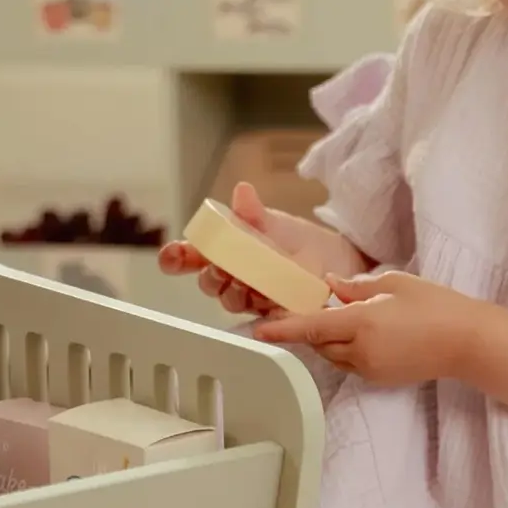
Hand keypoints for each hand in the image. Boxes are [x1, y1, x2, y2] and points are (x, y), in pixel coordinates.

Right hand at [158, 182, 363, 317]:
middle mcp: (231, 277)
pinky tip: (266, 298)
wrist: (334, 260)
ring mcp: (249, 297)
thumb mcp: (273, 222)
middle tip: (222, 267)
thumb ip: (253, 212)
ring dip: (233, 291)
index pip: (188, 258)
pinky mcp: (270, 313)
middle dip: (211, 276)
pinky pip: (258, 316)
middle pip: (207, 283)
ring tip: (248, 282)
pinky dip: (260, 306)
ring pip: (229, 300)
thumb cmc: (296, 241)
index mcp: (224, 251)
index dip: (176, 258)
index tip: (173, 256)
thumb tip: (242, 191)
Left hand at [253, 270, 483, 385]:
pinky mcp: (379, 379)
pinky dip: (347, 350)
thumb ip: (356, 287)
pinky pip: (350, 365)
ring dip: (330, 340)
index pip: (312, 327)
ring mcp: (370, 369)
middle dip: (312, 328)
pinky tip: (364, 335)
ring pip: (333, 356)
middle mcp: (361, 351)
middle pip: (319, 343)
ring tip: (347, 319)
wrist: (468, 342)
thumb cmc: (436, 306)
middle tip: (313, 309)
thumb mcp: (395, 284)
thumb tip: (330, 286)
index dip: (283, 330)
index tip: (259, 331)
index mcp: (362, 323)